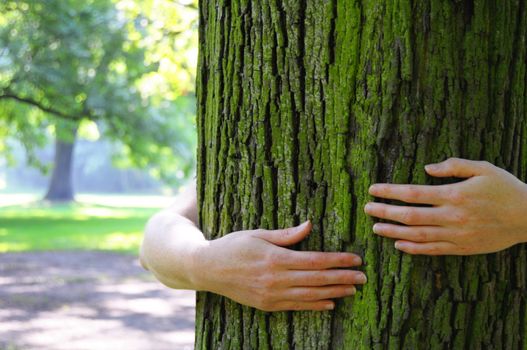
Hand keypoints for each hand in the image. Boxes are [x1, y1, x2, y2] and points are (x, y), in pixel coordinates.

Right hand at [192, 221, 365, 311]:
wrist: (207, 268)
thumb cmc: (233, 246)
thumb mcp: (258, 234)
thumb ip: (286, 234)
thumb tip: (310, 225)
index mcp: (276, 258)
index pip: (315, 260)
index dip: (337, 260)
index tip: (355, 259)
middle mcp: (276, 279)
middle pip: (317, 279)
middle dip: (342, 278)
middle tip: (362, 277)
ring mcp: (271, 294)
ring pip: (310, 295)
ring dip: (333, 292)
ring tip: (352, 290)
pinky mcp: (267, 305)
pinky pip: (296, 306)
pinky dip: (314, 306)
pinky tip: (329, 304)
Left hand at [364, 158, 526, 254]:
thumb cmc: (506, 188)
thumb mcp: (483, 168)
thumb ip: (453, 166)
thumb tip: (427, 168)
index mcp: (454, 194)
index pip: (413, 193)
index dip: (390, 192)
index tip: (373, 189)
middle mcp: (452, 216)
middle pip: (409, 216)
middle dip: (385, 212)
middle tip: (367, 209)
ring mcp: (456, 235)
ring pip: (417, 235)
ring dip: (393, 232)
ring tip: (375, 227)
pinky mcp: (463, 248)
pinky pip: (433, 250)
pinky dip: (414, 248)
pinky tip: (399, 244)